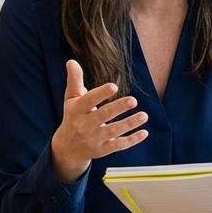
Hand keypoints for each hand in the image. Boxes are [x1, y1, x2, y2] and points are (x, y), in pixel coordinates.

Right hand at [50, 60, 148, 182]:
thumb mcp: (71, 99)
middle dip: (118, 108)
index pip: (88, 101)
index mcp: (76, 110)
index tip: (113, 86)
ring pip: (113, 131)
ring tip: (144, 115)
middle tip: (133, 100)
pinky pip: (118, 145)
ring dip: (129, 124)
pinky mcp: (102, 150)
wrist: (67, 149)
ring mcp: (93, 139)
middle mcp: (84, 126)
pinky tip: (144, 132)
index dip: (100, 94)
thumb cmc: (73, 118)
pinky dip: (132, 140)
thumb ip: (74, 81)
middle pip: (102, 116)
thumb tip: (71, 61)